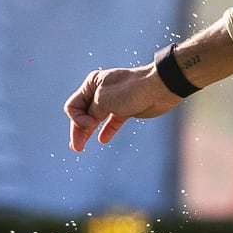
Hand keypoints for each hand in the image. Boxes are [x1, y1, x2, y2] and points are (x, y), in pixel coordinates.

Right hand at [65, 65, 180, 152]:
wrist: (159, 88)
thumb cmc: (130, 90)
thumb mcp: (103, 100)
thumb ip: (91, 113)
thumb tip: (86, 124)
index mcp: (91, 84)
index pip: (73, 106)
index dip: (77, 119)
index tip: (91, 124)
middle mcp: (100, 91)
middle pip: (83, 114)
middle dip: (78, 130)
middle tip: (77, 148)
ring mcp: (114, 101)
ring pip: (96, 119)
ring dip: (88, 132)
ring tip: (80, 147)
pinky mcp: (126, 109)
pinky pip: (112, 122)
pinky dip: (107, 130)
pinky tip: (103, 139)